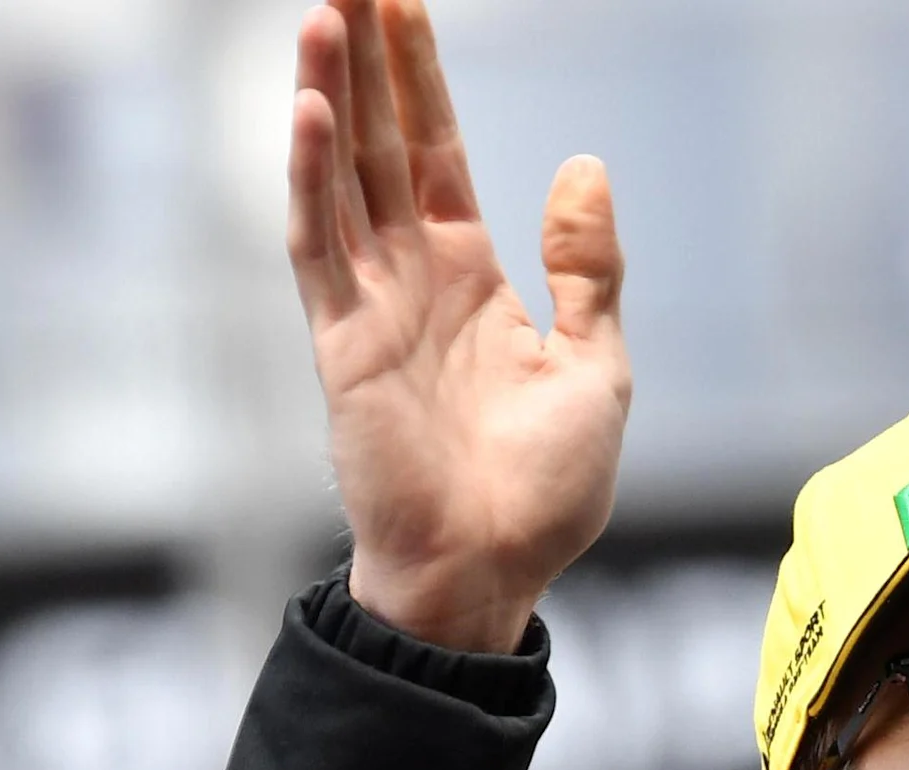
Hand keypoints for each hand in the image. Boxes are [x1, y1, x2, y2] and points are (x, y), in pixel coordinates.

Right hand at [286, 0, 629, 653]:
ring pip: (341, 179)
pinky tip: (310, 115)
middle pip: (378, 143)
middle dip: (363, 59)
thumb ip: (586, 268)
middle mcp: (411, 279)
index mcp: (471, 276)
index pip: (435, 150)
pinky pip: (319, 248)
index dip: (418, 76)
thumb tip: (582, 164)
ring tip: (322, 13)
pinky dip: (312, 182)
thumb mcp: (598, 366)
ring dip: (329, 97)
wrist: (491, 574)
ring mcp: (370, 307)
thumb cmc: (546, 493)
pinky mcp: (342, 347)